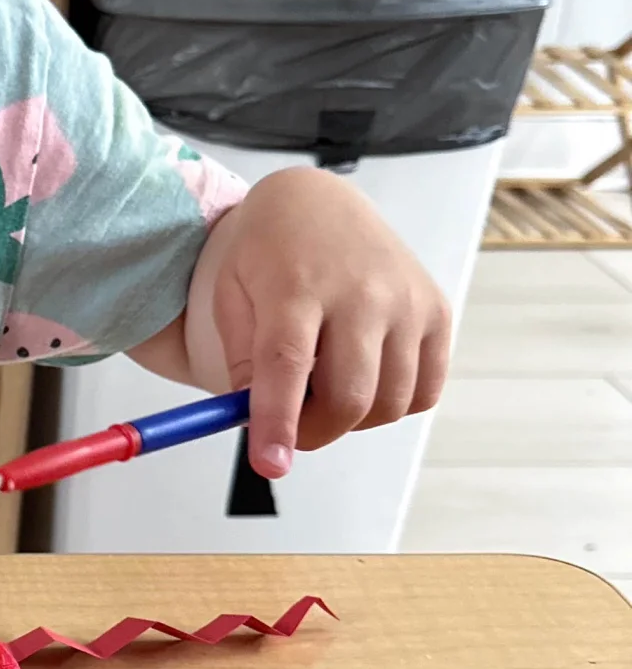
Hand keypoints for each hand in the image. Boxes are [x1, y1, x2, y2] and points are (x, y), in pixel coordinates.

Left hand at [203, 168, 451, 478]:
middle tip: (290, 426)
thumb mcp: (230, 297)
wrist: (317, 203)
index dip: (278, 422)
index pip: (287, 365)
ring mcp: (407, 301)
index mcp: (297, 283)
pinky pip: (423, 392)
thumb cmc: (266, 254)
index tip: (269, 464)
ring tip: (322, 387)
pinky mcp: (437, 312)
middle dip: (313, 432)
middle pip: (349, 397)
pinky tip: (361, 376)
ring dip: (350, 419)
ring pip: (389, 404)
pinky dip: (391, 404)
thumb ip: (242, 363)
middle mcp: (362, 291)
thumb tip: (261, 430)